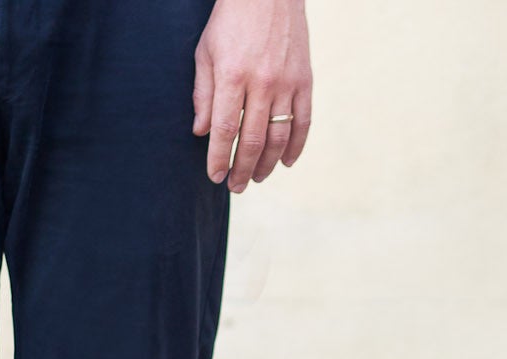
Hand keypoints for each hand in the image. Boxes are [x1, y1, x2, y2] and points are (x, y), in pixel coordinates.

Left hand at [193, 0, 312, 192]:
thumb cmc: (230, 22)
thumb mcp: (206, 52)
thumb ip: (203, 94)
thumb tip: (201, 132)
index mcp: (232, 75)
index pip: (225, 129)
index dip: (219, 158)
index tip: (215, 176)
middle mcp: (262, 82)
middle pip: (252, 139)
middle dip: (242, 169)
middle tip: (235, 187)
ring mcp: (287, 83)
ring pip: (279, 137)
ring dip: (267, 164)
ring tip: (255, 178)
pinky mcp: (305, 81)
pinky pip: (303, 123)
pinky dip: (296, 147)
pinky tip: (286, 163)